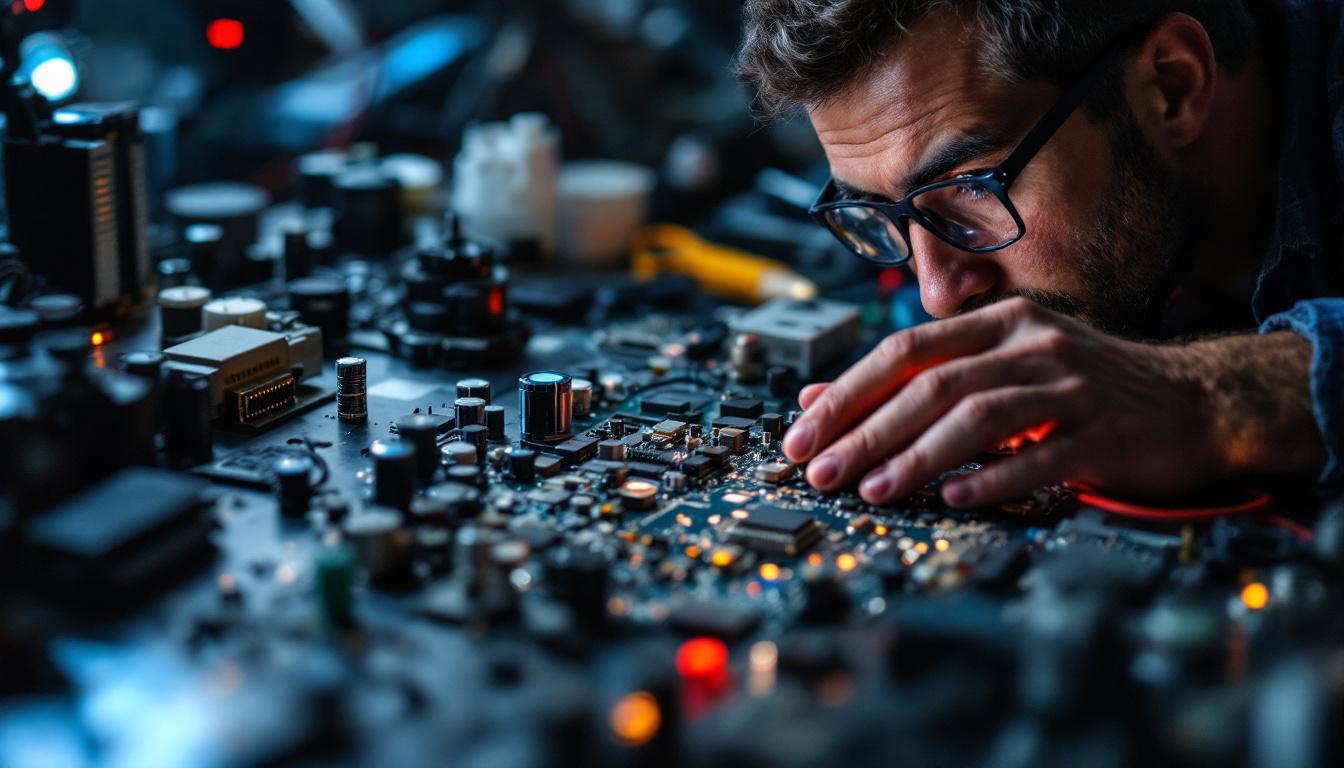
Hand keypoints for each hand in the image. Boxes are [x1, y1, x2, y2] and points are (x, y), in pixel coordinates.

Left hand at [781, 297, 1232, 506]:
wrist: (1195, 399)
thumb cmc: (1082, 386)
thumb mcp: (1002, 366)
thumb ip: (920, 377)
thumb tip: (819, 397)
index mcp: (1000, 323)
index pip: (905, 350)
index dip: (847, 391)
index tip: (802, 432)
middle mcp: (1032, 345)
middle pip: (933, 384)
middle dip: (867, 430)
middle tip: (822, 470)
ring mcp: (1072, 388)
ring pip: (979, 416)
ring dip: (917, 456)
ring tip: (872, 490)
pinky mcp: (1105, 433)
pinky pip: (1040, 457)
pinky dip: (993, 477)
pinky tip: (953, 498)